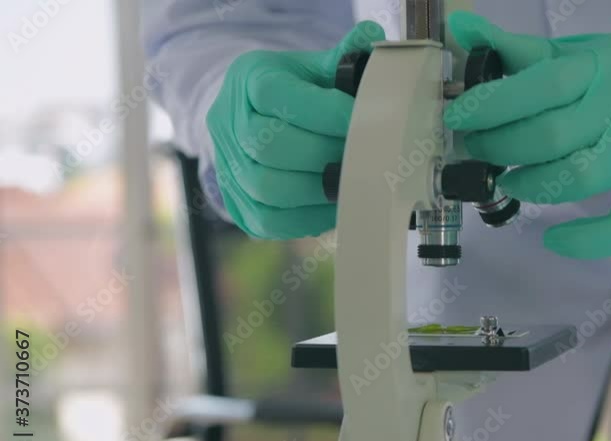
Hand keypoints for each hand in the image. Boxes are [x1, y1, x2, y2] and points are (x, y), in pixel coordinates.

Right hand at [207, 21, 384, 238]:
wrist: (252, 117)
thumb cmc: (293, 92)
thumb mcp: (312, 67)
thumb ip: (341, 59)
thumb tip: (372, 40)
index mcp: (249, 80)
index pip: (278, 95)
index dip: (324, 112)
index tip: (360, 121)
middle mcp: (228, 121)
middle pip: (269, 147)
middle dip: (323, 154)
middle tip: (359, 157)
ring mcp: (227, 164)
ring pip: (266, 188)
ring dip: (316, 190)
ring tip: (349, 182)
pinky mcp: (235, 201)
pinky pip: (268, 220)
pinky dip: (305, 218)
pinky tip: (331, 205)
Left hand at [444, 13, 610, 258]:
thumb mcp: (593, 57)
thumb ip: (530, 52)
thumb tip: (465, 32)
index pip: (543, 82)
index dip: (492, 103)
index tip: (459, 117)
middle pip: (554, 134)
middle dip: (501, 147)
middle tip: (477, 151)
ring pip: (582, 178)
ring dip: (532, 185)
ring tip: (509, 180)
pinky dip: (585, 240)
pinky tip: (553, 237)